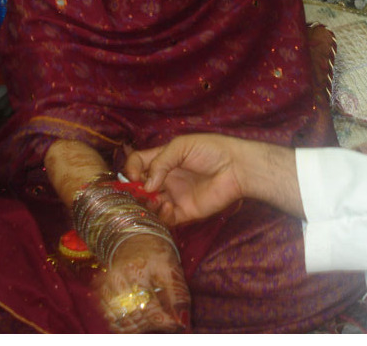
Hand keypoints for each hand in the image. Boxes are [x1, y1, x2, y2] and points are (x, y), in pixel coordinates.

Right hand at [94, 234, 189, 332]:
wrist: (134, 239)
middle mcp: (117, 280)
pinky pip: (112, 320)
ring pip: (122, 322)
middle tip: (166, 320)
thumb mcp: (172, 269)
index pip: (148, 307)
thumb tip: (182, 323)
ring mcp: (106, 288)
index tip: (177, 325)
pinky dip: (127, 324)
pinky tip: (139, 317)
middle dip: (153, 324)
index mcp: (136, 270)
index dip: (164, 321)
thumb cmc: (157, 254)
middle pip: (134, 317)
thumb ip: (178, 296)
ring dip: (140, 326)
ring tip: (154, 318)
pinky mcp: (101, 295)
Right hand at [125, 134, 244, 225]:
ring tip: (155, 199)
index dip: (131, 170)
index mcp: (164, 159)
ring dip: (147, 204)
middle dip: (134, 191)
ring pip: (150, 205)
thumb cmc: (211, 151)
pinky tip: (168, 206)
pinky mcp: (185, 211)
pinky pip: (166, 219)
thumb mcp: (181, 146)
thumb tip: (145, 185)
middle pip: (140, 187)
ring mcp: (174, 195)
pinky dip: (162, 215)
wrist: (236, 168)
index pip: (137, 164)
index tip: (134, 176)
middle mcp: (166, 178)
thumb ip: (160, 162)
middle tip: (138, 193)